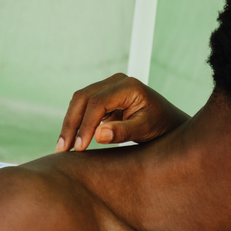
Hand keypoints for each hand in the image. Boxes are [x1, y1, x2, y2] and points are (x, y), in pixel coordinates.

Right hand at [55, 73, 190, 151]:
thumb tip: (98, 136)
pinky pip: (83, 108)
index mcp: (128, 86)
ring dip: (69, 124)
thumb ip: (123, 132)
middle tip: (63, 149)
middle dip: (71, 124)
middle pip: (82, 98)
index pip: (98, 102)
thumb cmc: (160, 126)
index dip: (86, 125)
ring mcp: (108, 88)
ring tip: (62, 148)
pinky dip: (76, 124)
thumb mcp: (145, 130)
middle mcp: (115, 82)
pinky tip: (71, 142)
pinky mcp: (103, 98)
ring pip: (79, 102)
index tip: (79, 147)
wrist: (167, 122)